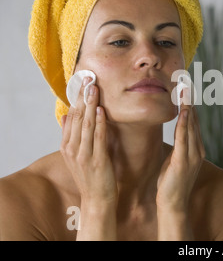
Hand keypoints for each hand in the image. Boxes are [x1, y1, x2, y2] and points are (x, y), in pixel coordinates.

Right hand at [60, 77, 116, 239]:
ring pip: (86, 125)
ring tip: (94, 89)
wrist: (97, 199)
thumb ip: (71, 135)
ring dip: (91, 105)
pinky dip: (100, 123)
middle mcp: (73, 148)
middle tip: (88, 79)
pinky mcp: (97, 160)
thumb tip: (65, 116)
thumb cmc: (90, 176)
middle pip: (78, 117)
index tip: (83, 82)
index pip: (72, 117)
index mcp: (68, 145)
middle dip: (83, 97)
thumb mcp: (76, 155)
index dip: (77, 99)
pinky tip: (102, 110)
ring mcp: (84, 155)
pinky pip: (98, 138)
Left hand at [156, 89, 204, 238]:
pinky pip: (184, 138)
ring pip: (191, 126)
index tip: (186, 88)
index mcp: (196, 149)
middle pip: (195, 120)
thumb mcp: (176, 160)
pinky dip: (185, 123)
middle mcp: (197, 150)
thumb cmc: (171, 183)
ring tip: (186, 90)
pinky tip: (185, 111)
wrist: (172, 205)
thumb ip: (179, 146)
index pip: (194, 123)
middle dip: (191, 100)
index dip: (190, 105)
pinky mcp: (183, 162)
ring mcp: (192, 156)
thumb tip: (178, 132)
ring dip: (189, 107)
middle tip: (187, 81)